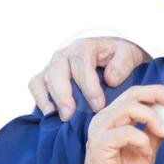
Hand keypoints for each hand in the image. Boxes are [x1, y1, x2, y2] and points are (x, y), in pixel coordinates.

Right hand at [29, 36, 152, 120]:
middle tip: (71, 115)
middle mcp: (64, 55)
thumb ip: (122, 64)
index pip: (80, 64)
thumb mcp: (128, 54)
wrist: (110, 53)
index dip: (88, 86)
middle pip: (56, 71)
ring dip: (49, 99)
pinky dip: (40, 99)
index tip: (98, 105)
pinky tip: (50, 115)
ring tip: (61, 117)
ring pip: (42, 79)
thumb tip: (110, 79)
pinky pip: (35, 86)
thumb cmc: (118, 56)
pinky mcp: (46, 77)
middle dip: (63, 95)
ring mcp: (53, 66)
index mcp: (84, 46)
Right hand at [74, 84, 163, 163]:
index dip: (157, 92)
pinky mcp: (100, 143)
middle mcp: (106, 119)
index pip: (136, 94)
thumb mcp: (146, 150)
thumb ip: (154, 133)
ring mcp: (101, 129)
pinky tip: (145, 152)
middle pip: (133, 94)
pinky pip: (125, 132)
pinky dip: (141, 140)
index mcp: (115, 117)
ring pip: (129, 108)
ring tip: (162, 133)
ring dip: (152, 118)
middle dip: (157, 94)